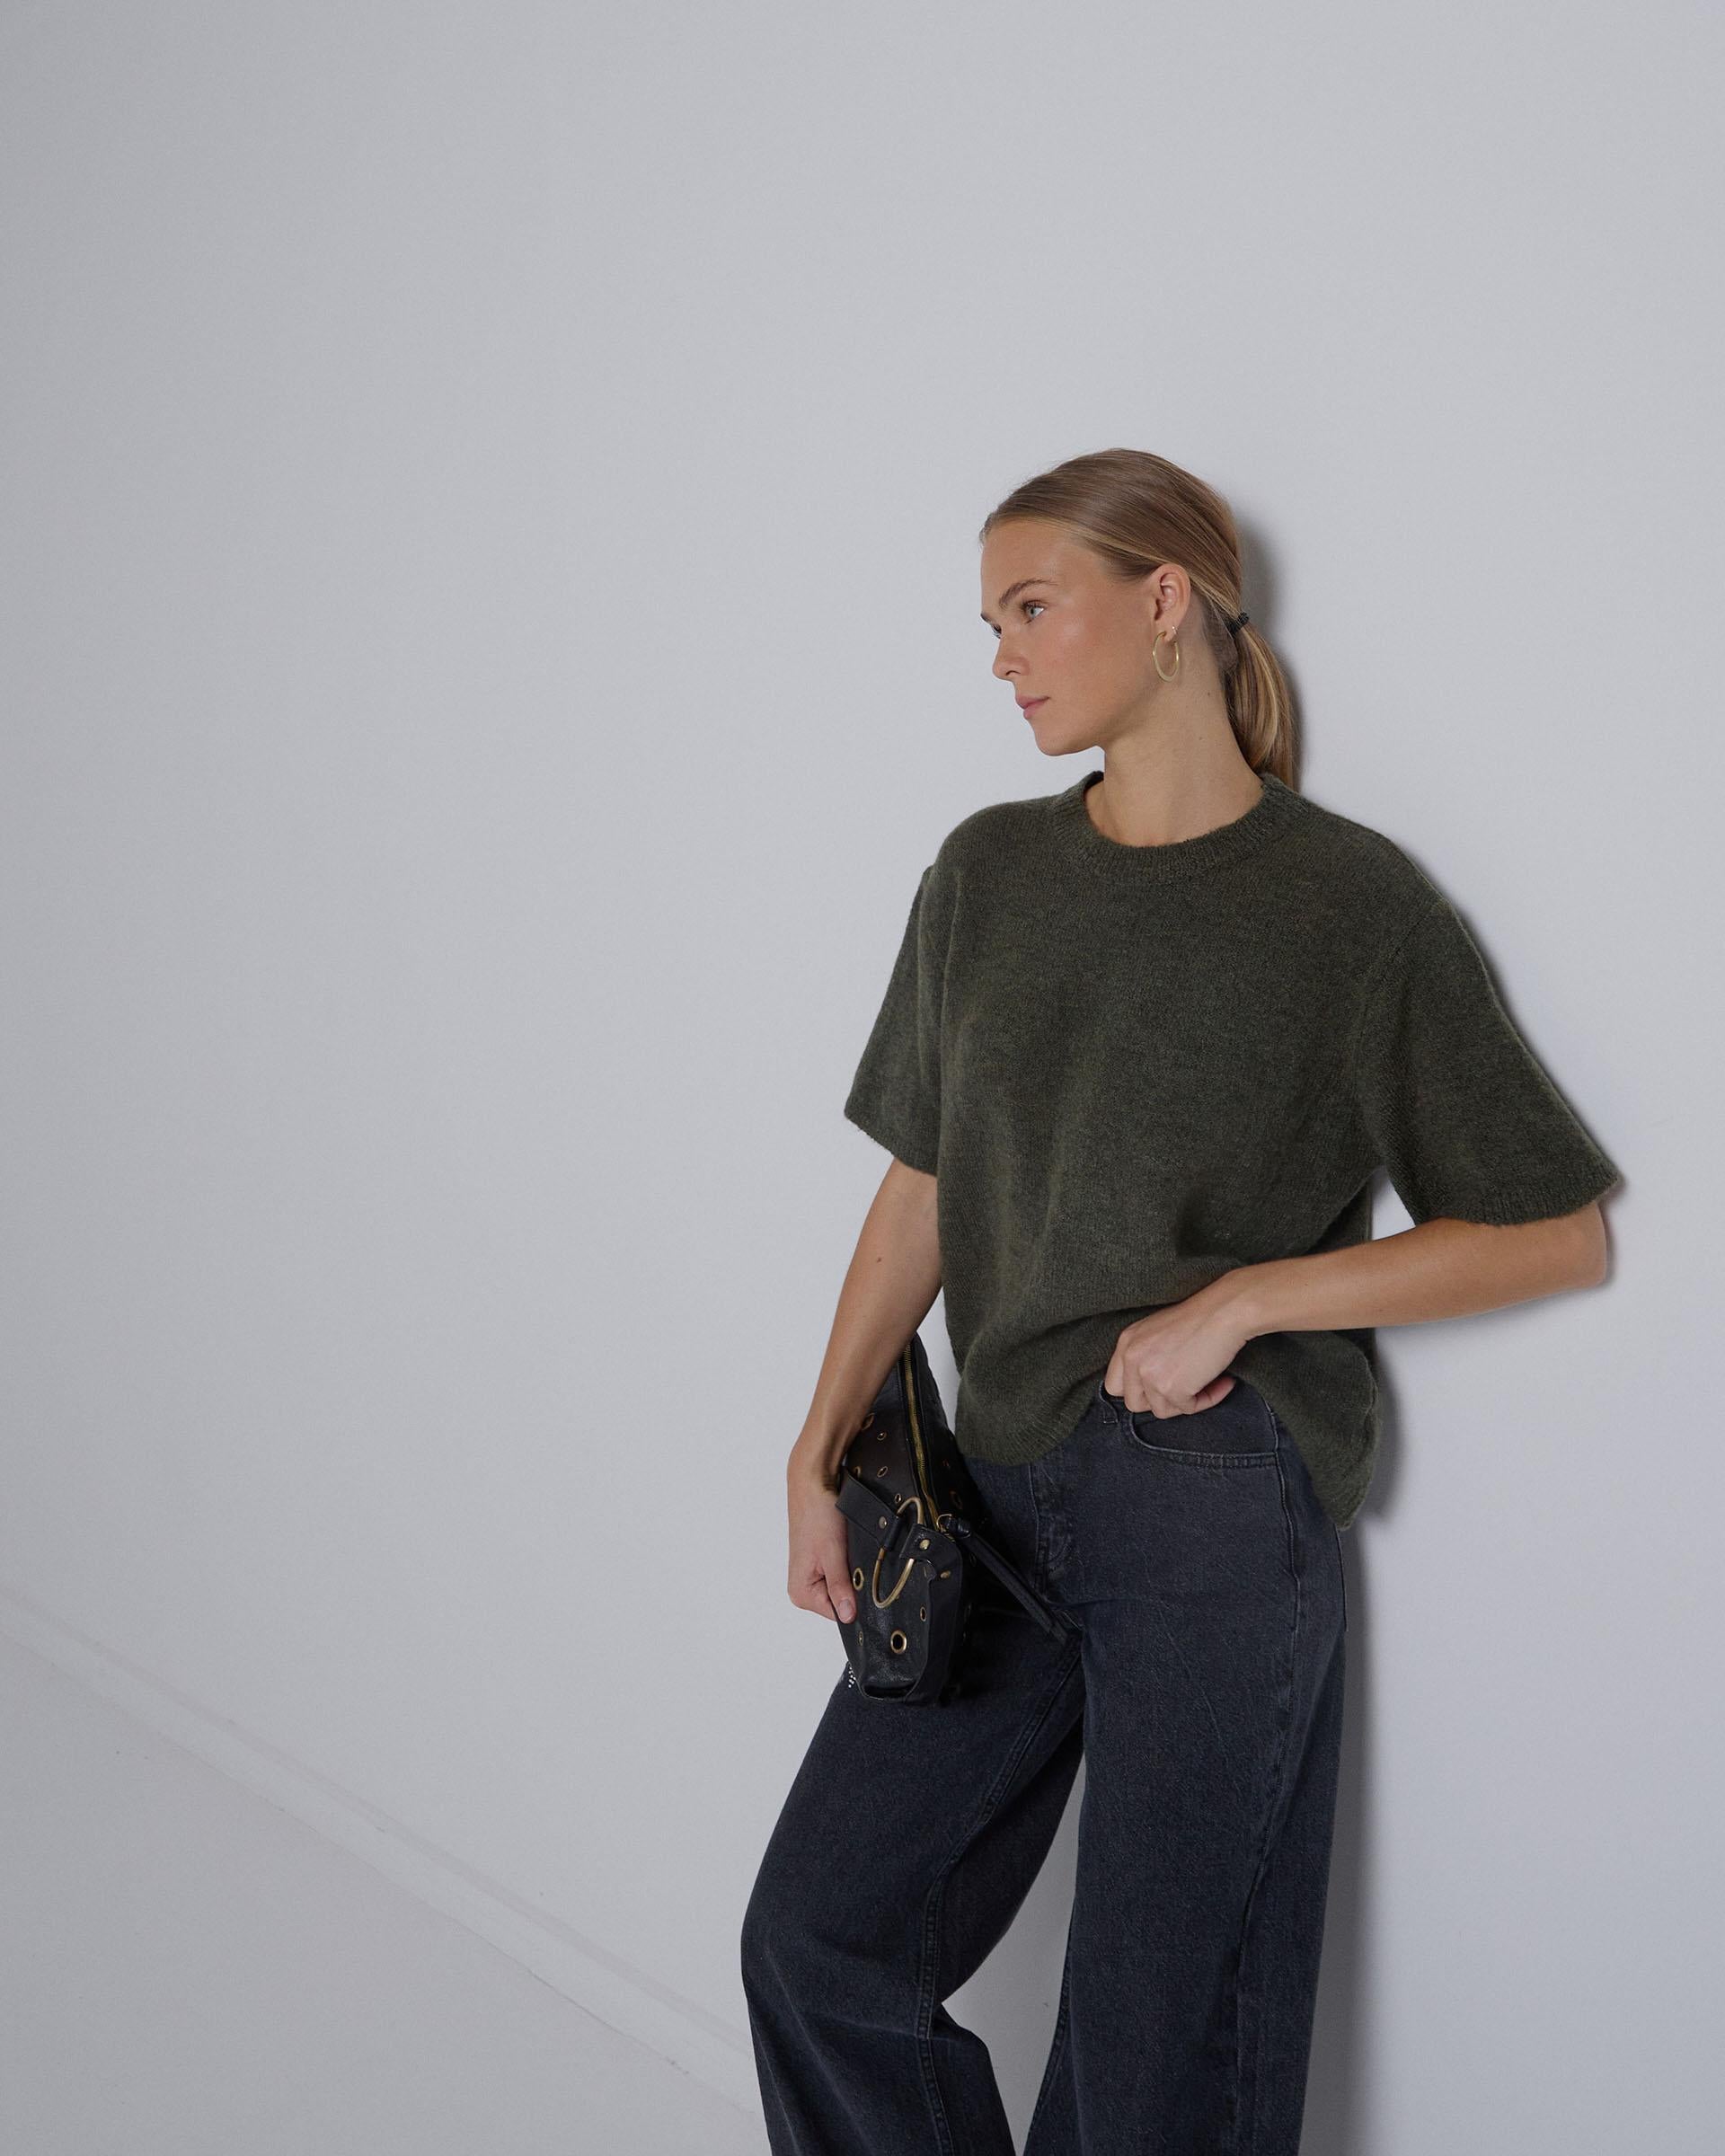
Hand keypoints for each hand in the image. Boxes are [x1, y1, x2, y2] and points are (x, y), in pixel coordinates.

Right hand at [786, 1455, 856, 1623]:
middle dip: (851, 1583)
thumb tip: (848, 1617)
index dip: (854, 1600)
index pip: (838, 1614)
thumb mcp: (833, 1555)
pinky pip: (839, 1573)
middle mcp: (802, 1588)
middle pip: (840, 1601)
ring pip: (842, 1586)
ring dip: (848, 1570)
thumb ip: (840, 1588)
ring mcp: (811, 1576)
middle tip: (848, 1558)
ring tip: (842, 1550)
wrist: (813, 1485)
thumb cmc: (817, 1515)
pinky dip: (846, 1562)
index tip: (858, 1579)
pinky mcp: (818, 1564)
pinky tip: (841, 1547)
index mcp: (801, 1593)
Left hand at [1104, 1284, 1252, 1418]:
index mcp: (1126, 1343)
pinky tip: (1221, 1382)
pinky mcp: (1171, 1389)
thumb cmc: (1200, 1317)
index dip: (1137, 1391)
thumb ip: (1144, 1356)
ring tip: (1205, 1382)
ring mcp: (1149, 1375)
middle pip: (1134, 1403)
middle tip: (1183, 1388)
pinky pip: (1188, 1409)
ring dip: (1185, 1401)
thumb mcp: (1157, 1331)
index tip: (1159, 1387)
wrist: (1225, 1311)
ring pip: (1161, 1410)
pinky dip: (1207, 1399)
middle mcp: (1132, 1359)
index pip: (1114, 1385)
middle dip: (1159, 1400)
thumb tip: (1149, 1385)